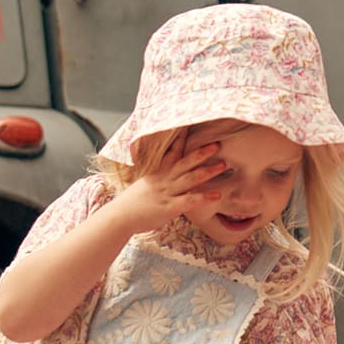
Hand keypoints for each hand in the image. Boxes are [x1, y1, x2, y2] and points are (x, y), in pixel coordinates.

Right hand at [112, 136, 228, 235]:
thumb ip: (159, 179)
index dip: (181, 140)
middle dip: (202, 153)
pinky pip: (189, 201)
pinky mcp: (169, 207)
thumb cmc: (133, 203)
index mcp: (159, 173)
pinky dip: (204, 197)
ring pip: (190, 179)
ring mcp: (167, 193)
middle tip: (218, 144)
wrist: (120, 217)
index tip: (191, 127)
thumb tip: (169, 176)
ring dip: (208, 171)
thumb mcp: (146, 185)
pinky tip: (218, 195)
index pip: (172, 152)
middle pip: (185, 162)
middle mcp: (164, 180)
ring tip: (223, 165)